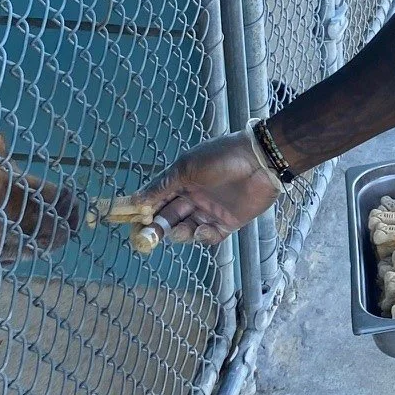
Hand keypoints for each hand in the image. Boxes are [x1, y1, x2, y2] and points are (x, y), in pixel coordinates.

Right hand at [127, 129, 280, 245]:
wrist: (260, 161)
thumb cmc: (220, 157)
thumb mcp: (186, 168)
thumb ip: (161, 186)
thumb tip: (135, 200)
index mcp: (181, 181)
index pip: (157, 201)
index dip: (145, 213)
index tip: (134, 224)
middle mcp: (194, 197)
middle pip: (170, 217)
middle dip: (159, 227)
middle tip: (149, 236)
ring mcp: (210, 211)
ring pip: (187, 229)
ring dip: (180, 233)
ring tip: (179, 230)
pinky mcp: (228, 223)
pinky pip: (209, 236)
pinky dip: (202, 236)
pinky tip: (202, 229)